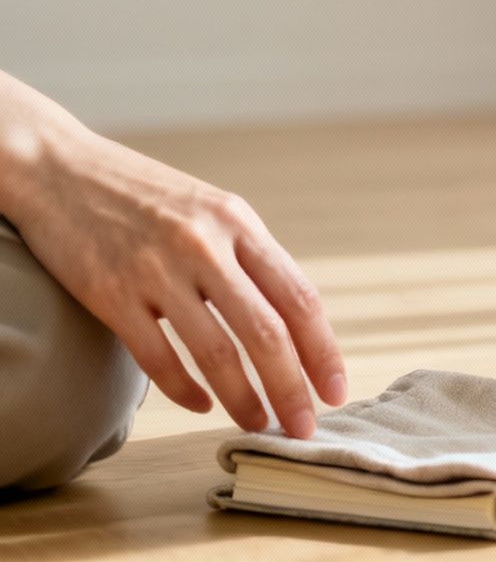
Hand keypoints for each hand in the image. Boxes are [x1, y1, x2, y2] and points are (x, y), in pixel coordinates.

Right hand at [0, 72, 346, 436]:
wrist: (57, 168)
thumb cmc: (144, 196)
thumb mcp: (210, 210)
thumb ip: (249, 258)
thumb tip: (293, 321)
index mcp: (238, 223)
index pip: (299, 297)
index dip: (323, 350)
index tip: (336, 391)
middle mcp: (204, 245)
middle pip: (267, 332)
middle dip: (292, 387)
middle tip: (303, 428)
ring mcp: (156, 270)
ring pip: (216, 352)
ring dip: (243, 398)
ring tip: (257, 424)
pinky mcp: (109, 293)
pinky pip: (158, 358)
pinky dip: (184, 390)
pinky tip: (200, 405)